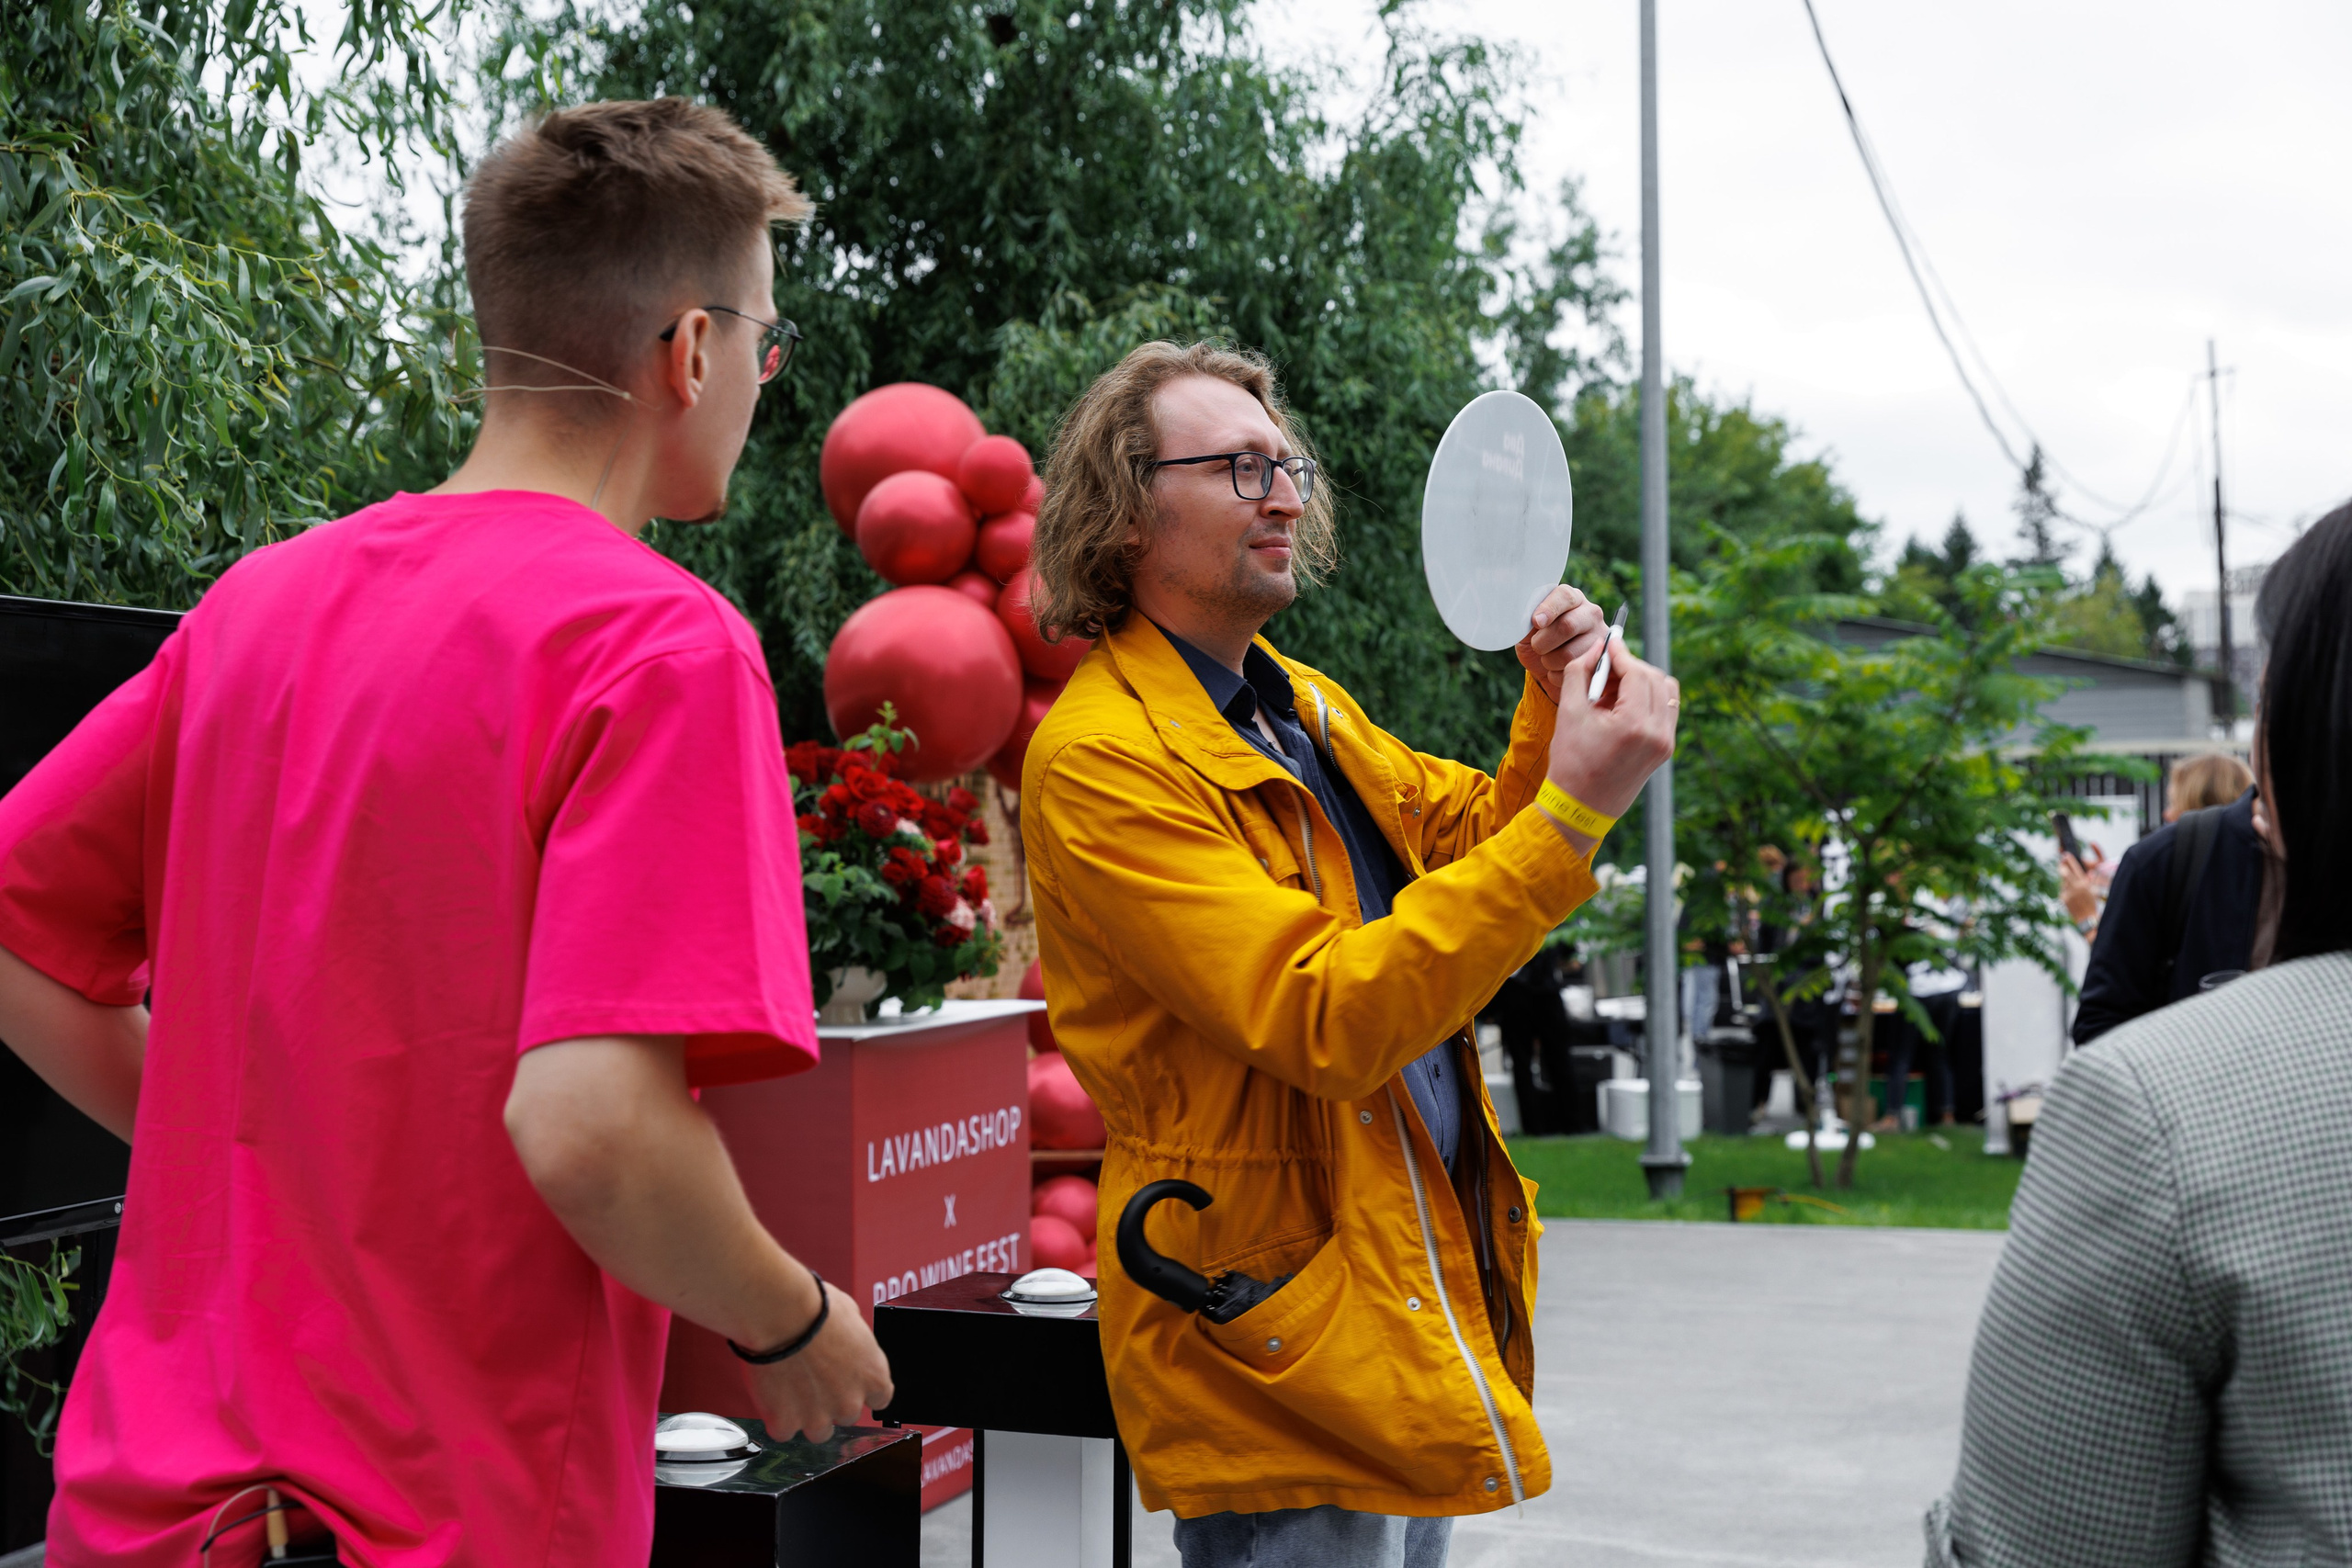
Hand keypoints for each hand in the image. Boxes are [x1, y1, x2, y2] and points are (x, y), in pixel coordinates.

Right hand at [742, 1279, 894, 1443]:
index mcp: (874, 1376)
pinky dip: (777, 1417)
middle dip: (832, 1401)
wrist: (781, 1314)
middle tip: (813, 1378)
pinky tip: (773, 1396)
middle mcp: (850, 1402)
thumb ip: (856, 1345)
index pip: (879, 1398)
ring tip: (792, 1389)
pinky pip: (784, 1431)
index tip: (848, 1382)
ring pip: (818, 1431)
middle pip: (847, 1415)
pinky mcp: (786, 1422)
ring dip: (807, 1415)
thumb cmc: (815, 1308)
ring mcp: (818, 1417)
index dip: (860, 1389)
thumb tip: (849, 1346)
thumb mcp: (853, 1318)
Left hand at [1516, 585, 1608, 704]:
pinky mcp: (1601, 660)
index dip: (1549, 609)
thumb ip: (1527, 619)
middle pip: (1567, 625)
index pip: (1564, 596)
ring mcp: (1599, 636)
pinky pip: (1574, 672)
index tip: (1536, 622)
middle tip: (1536, 647)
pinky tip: (1557, 670)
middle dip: (1543, 642)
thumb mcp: (1527, 630)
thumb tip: (1530, 617)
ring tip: (1547, 659)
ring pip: (1569, 653)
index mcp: (1572, 599)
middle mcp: (1590, 613)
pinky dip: (1557, 675)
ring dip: (1549, 661)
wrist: (1547, 670)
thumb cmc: (1538, 642)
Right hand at [1542, 636, 1677, 835]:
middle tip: (1605, 666)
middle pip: (1654, 678)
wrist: (1580, 808)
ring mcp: (1665, 743)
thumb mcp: (1568, 713)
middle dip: (1630, 666)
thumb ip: (1579, 672)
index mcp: (1634, 725)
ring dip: (1643, 680)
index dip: (1621, 653)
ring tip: (1614, 687)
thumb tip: (1596, 647)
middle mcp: (1657, 733)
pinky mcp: (1665, 750)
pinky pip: (1666, 710)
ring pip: (1666, 692)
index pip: (1636, 673)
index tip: (1609, 642)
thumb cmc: (1570, 762)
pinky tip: (1623, 703)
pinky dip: (1649, 699)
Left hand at [2057, 853, 2098, 926]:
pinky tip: (2071, 894)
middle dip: (2062, 866)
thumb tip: (2089, 872)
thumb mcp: (2094, 890)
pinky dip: (2065, 889)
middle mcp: (2075, 888)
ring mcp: (2067, 893)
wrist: (2086, 918)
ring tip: (2072, 885)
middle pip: (2065, 873)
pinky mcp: (2062, 898)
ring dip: (2065, 880)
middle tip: (2061, 861)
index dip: (2070, 861)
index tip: (2066, 854)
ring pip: (2063, 882)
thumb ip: (2090, 881)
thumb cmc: (2092, 903)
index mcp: (2084, 884)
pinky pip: (2063, 889)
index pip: (2075, 869)